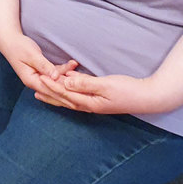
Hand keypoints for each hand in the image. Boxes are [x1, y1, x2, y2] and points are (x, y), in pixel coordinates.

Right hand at [0, 34, 77, 102]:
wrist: (10, 40)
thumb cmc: (19, 47)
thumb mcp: (31, 55)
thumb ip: (44, 66)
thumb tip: (56, 76)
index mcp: (31, 80)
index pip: (50, 90)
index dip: (64, 94)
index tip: (77, 97)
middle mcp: (36, 81)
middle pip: (55, 90)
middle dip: (69, 92)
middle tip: (84, 95)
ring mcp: (39, 77)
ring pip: (56, 82)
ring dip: (69, 79)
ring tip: (83, 77)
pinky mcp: (42, 71)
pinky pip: (55, 73)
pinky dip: (64, 70)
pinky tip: (73, 64)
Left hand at [36, 72, 164, 114]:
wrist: (148, 97)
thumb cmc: (128, 91)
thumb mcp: (106, 85)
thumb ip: (86, 84)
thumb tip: (66, 83)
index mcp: (90, 103)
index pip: (66, 94)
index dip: (52, 86)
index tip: (40, 79)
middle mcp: (90, 105)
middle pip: (65, 100)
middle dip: (50, 93)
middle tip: (34, 87)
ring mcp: (95, 103)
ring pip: (71, 98)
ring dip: (57, 93)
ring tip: (44, 89)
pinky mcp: (100, 98)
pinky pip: (80, 95)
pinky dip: (70, 90)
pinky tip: (66, 86)